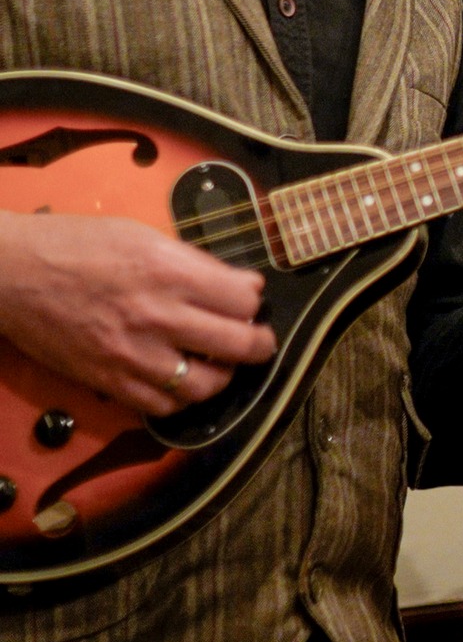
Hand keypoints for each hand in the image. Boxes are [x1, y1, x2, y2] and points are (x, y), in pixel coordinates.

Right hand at [0, 211, 276, 415]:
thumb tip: (239, 284)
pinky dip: (181, 399)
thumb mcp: (143, 235)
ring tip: (221, 364)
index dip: (254, 300)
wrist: (11, 272)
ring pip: (207, 386)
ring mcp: (132, 353)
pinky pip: (162, 406)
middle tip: (259, 340)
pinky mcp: (108, 380)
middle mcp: (157, 315)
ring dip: (223, 376)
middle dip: (260, 344)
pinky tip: (181, 381)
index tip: (250, 298)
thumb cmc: (74, 244)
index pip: (244, 300)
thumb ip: (193, 262)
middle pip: (239, 345)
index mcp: (169, 272)